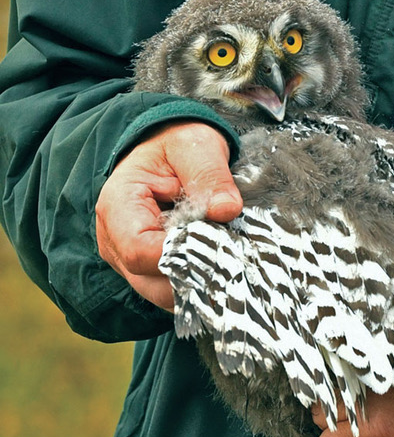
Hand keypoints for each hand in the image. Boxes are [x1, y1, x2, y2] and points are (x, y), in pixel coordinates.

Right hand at [95, 121, 241, 310]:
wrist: (167, 147)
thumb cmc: (176, 143)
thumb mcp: (195, 145)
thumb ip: (209, 175)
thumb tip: (227, 209)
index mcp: (118, 206)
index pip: (139, 250)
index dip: (180, 255)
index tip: (219, 245)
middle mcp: (114, 240)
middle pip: (151, 281)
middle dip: (195, 275)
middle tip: (234, 257)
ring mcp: (128, 259)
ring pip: (162, 293)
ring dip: (198, 282)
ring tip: (230, 258)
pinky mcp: (146, 269)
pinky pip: (170, 288)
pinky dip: (196, 282)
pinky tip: (220, 263)